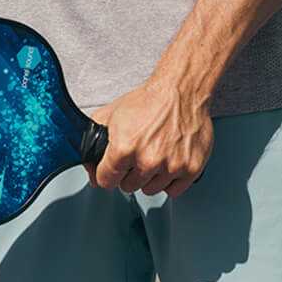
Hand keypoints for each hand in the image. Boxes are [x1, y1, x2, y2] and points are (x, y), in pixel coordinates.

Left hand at [90, 76, 212, 198]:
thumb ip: (93, 139)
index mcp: (124, 148)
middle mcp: (148, 160)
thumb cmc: (150, 100)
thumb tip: (89, 164)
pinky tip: (168, 164)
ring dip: (150, 178)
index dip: (108, 174)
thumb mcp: (111, 114)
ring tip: (155, 156)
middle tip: (138, 155)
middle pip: (129, 186)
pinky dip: (170, 181)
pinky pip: (173, 190)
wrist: (182, 90)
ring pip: (150, 190)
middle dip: (130, 173)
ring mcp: (171, 166)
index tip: (114, 169)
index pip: (106, 181)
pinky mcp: (191, 168)